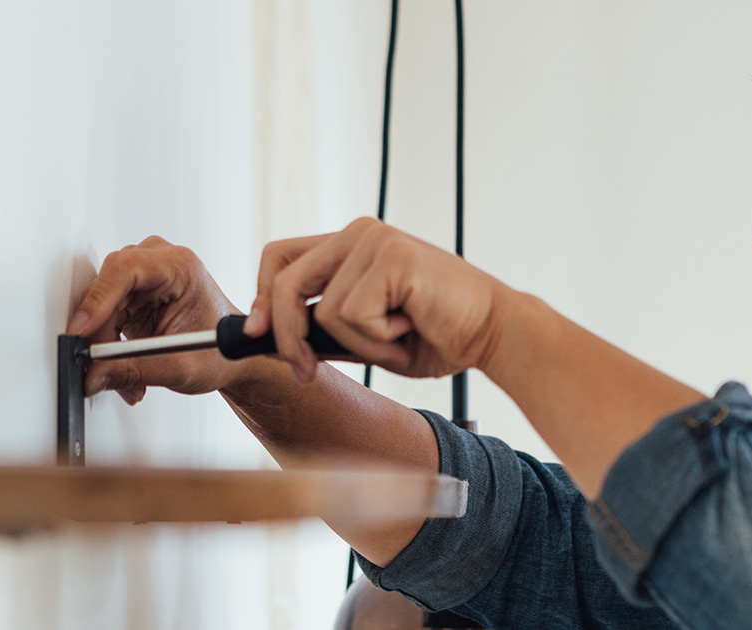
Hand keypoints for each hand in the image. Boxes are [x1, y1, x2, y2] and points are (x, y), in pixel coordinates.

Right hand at [67, 236, 244, 403]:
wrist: (230, 356)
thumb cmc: (221, 350)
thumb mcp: (181, 368)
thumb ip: (135, 371)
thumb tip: (95, 375)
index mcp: (180, 268)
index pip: (125, 269)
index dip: (98, 300)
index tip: (82, 331)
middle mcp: (159, 263)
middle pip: (106, 288)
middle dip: (99, 333)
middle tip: (100, 368)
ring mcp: (143, 276)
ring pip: (99, 305)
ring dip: (104, 345)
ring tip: (126, 377)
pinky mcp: (132, 294)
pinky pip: (103, 316)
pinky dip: (107, 345)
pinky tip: (123, 366)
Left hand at [243, 217, 510, 381]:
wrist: (493, 334)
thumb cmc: (437, 336)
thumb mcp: (366, 338)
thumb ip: (322, 332)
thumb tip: (267, 340)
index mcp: (350, 245)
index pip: (280, 257)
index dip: (261, 297)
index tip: (257, 335)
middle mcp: (358, 234)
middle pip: (285, 279)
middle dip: (287, 333)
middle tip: (305, 371)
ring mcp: (374, 240)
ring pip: (322, 309)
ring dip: (358, 343)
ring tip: (398, 339)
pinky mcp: (391, 257)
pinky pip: (351, 315)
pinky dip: (377, 340)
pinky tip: (410, 329)